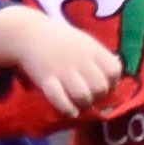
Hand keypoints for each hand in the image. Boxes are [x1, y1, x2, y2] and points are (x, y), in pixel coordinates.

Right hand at [0, 0, 124, 118]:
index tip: (104, 84)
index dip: (113, 82)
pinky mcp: (46, 79)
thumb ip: (99, 58)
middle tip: (88, 94)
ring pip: (83, 96)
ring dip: (83, 104)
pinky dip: (67, 109)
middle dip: (97, 96)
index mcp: (92, 49)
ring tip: (79, 103)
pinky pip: (60, 100)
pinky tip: (70, 111)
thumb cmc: (59, 39)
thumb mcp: (84, 41)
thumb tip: (115, 77)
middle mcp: (80, 59)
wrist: (28, 33)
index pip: (114, 70)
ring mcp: (62, 69)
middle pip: (100, 87)